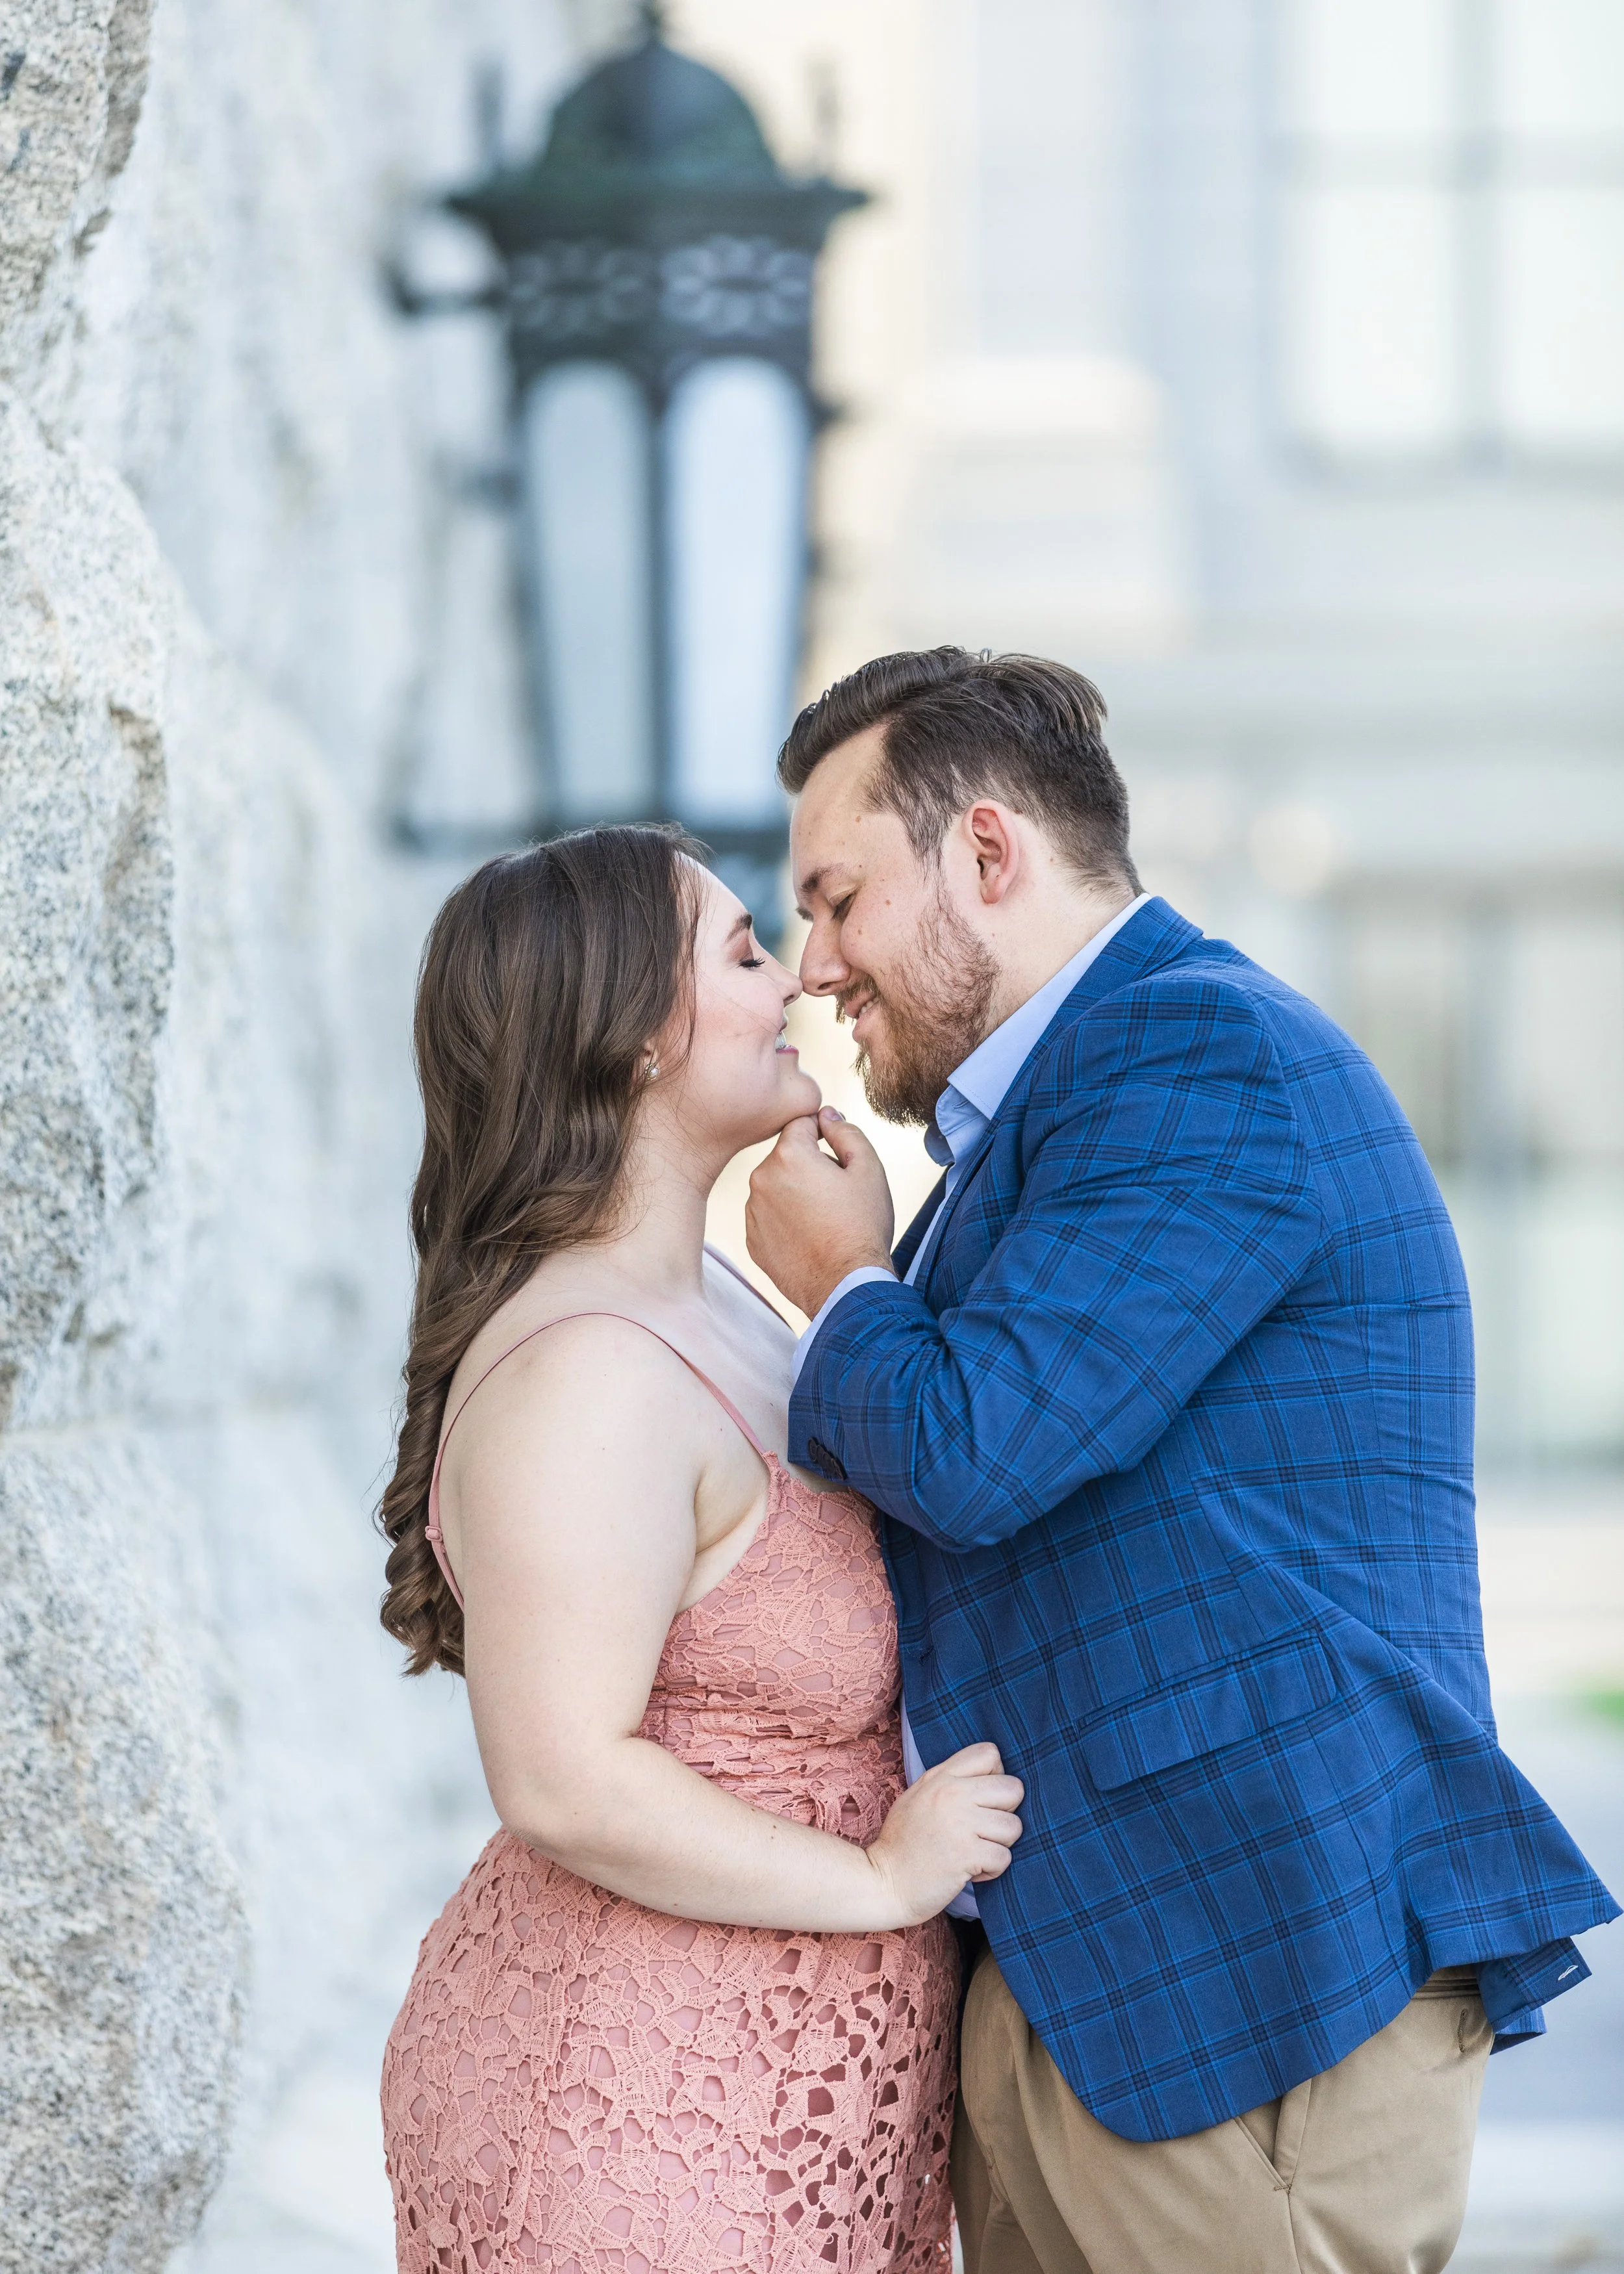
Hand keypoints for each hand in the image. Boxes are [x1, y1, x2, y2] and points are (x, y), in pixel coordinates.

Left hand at [746, 1109, 895, 1316]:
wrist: (845, 1286)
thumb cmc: (862, 1226)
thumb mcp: (868, 1169)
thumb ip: (845, 1132)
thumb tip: (826, 1115)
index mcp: (788, 1155)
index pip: (801, 1123)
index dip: (824, 1134)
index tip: (839, 1157)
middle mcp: (761, 1179)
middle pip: (788, 1156)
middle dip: (810, 1166)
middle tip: (838, 1195)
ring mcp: (752, 1212)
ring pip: (777, 1187)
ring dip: (796, 1193)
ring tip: (824, 1219)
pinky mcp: (752, 1240)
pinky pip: (769, 1216)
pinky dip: (785, 1220)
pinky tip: (809, 1237)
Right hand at [865, 1743, 1024, 1926]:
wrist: (883, 1883)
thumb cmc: (902, 1843)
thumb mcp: (918, 1796)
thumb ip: (949, 1780)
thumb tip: (989, 1777)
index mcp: (941, 1776)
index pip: (990, 1753)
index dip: (995, 1777)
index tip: (982, 1799)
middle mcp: (952, 1794)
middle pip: (1013, 1788)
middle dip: (1005, 1812)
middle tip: (982, 1830)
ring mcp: (960, 1824)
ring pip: (1014, 1826)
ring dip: (999, 1845)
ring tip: (974, 1852)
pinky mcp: (967, 1855)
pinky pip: (1004, 1857)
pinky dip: (992, 1870)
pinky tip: (970, 1871)